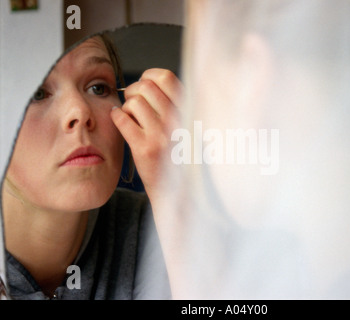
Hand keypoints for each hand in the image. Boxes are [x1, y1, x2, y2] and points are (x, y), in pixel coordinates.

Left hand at [110, 68, 182, 197]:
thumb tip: (147, 81)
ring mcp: (162, 135)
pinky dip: (116, 117)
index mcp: (189, 111)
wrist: (177, 189)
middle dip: (133, 91)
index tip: (144, 85)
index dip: (149, 76)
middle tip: (132, 102)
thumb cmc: (178, 153)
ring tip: (130, 117)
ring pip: (133, 102)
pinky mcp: (145, 148)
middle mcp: (178, 120)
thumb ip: (174, 104)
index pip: (166, 77)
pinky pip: (122, 119)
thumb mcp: (186, 125)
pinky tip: (120, 121)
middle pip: (146, 86)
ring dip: (126, 106)